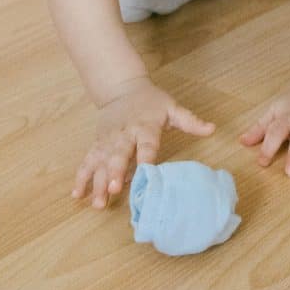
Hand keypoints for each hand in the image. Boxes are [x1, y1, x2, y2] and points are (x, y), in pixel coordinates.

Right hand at [72, 76, 215, 208]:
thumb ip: (190, 121)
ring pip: (101, 162)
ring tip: (97, 202)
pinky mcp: (97, 144)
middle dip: (115, 172)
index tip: (145, 173)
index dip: (146, 158)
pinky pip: (87, 161)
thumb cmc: (151, 101)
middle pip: (119, 154)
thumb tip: (212, 129)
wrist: (122, 87)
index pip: (147, 144)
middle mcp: (125, 134)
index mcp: (145, 126)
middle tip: (113, 189)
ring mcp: (108, 140)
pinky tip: (77, 195)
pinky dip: (81, 177)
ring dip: (97, 182)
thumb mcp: (172, 107)